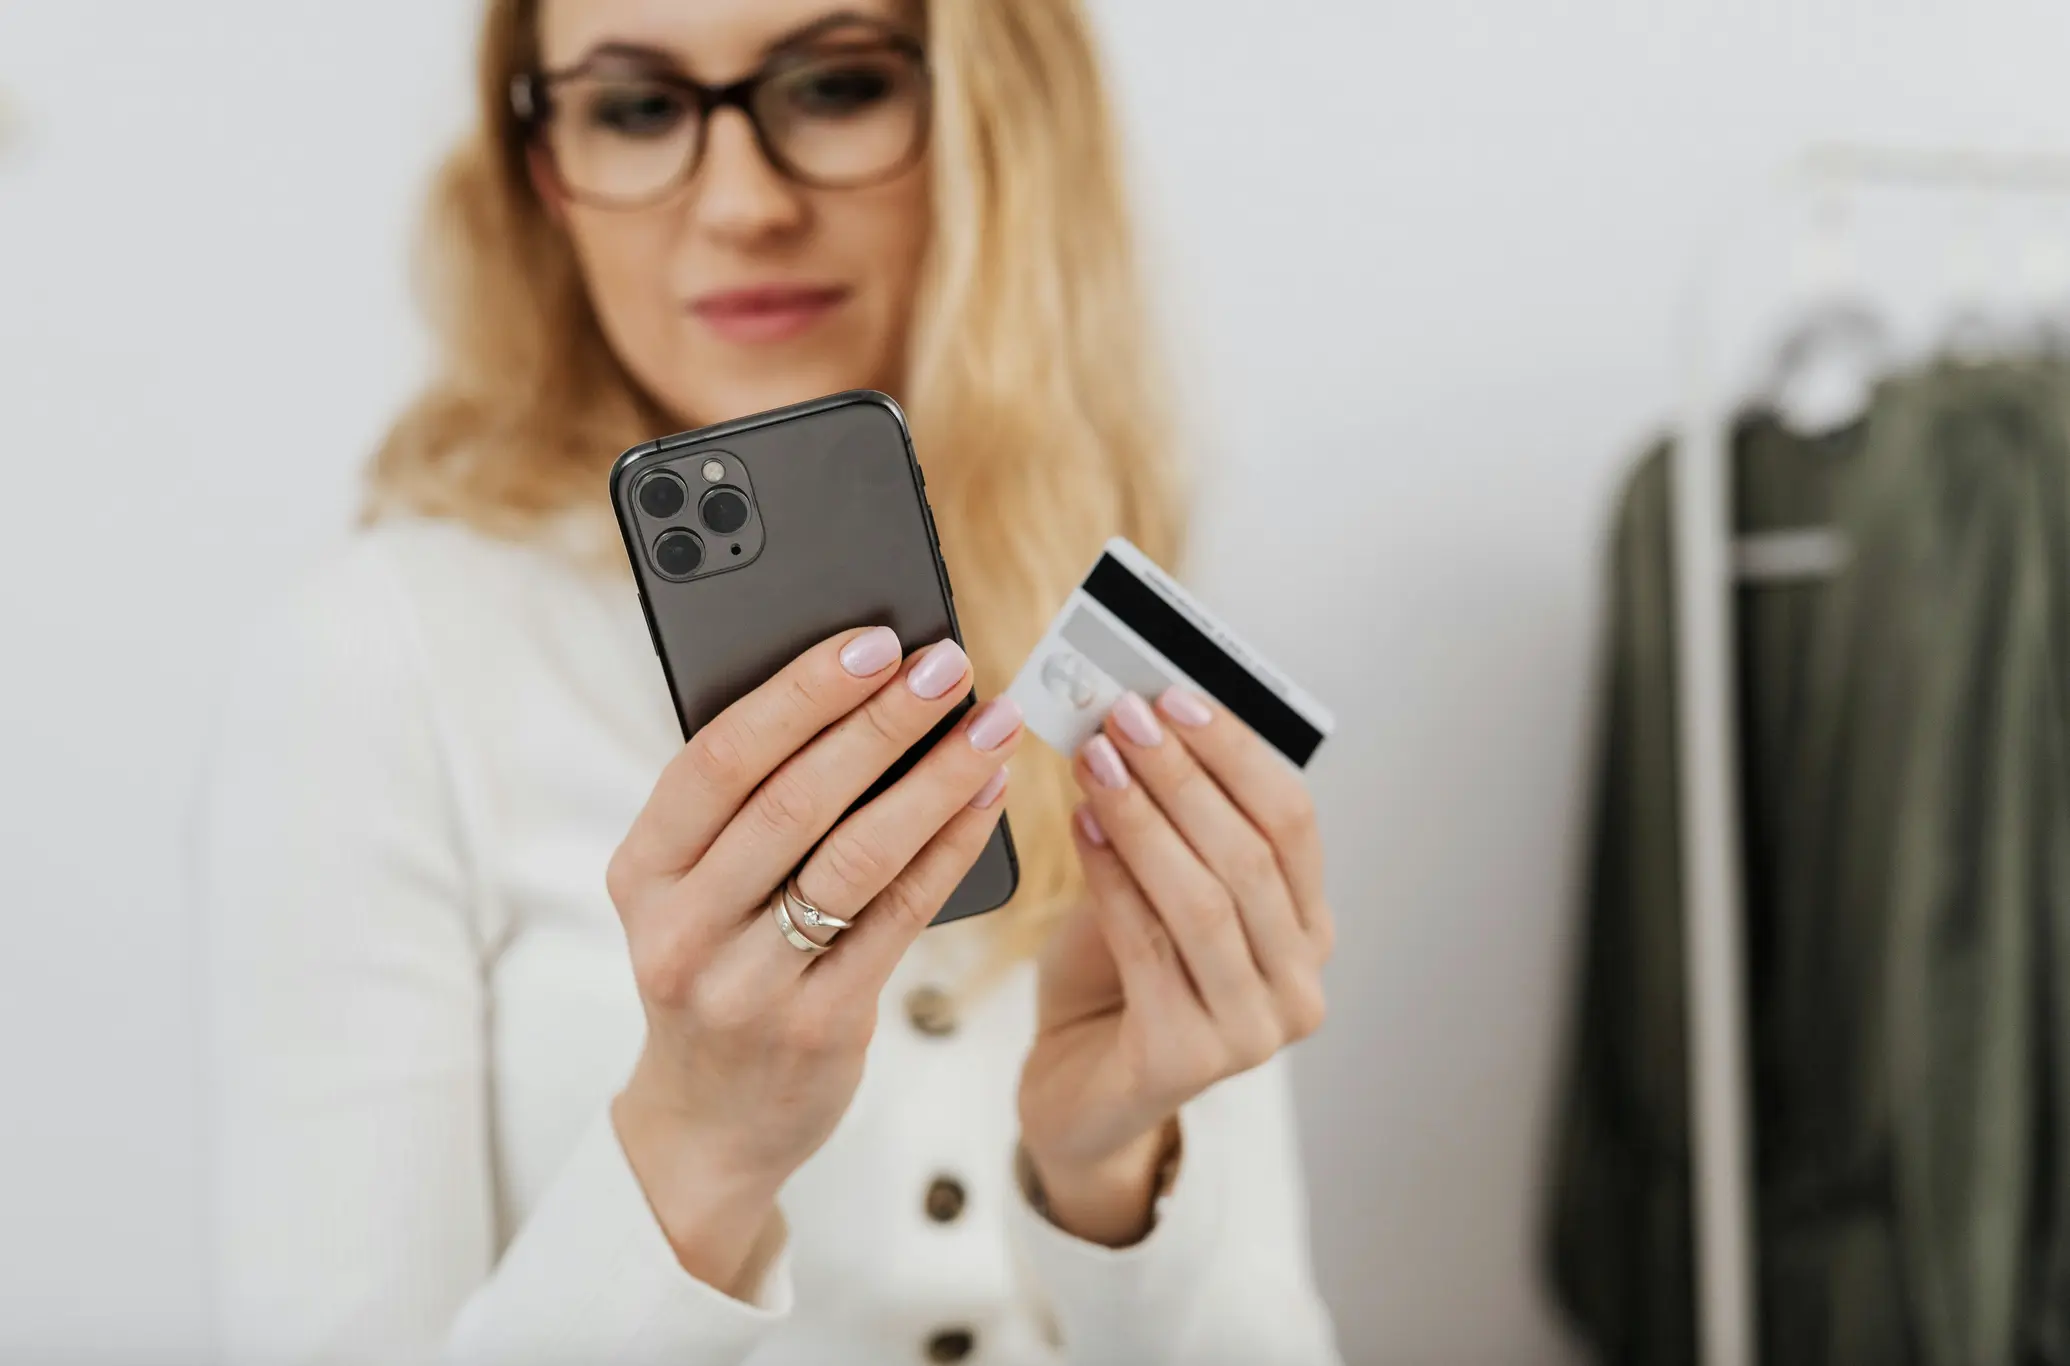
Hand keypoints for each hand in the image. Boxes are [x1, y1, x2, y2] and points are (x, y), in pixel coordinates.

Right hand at [606, 626, 1022, 1296]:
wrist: (708, 1125)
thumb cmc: (715, 970)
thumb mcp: (691, 891)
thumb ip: (743, 807)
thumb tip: (855, 686)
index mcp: (642, 871)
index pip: (717, 759)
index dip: (800, 692)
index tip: (874, 639)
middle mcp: (682, 928)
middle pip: (793, 801)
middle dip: (881, 722)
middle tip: (949, 664)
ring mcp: (748, 985)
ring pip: (855, 858)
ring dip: (934, 780)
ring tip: (991, 724)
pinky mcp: (819, 1025)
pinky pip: (898, 917)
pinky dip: (950, 847)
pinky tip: (986, 798)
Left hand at [1018, 688, 1332, 1245]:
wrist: (1082, 1091)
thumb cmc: (1122, 979)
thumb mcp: (1157, 889)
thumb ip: (1167, 825)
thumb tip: (1136, 723)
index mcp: (1308, 929)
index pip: (1292, 822)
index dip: (1236, 753)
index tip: (1176, 696)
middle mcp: (1299, 984)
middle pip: (1250, 856)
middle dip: (1183, 776)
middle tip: (1124, 717)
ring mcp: (1252, 1030)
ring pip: (1204, 900)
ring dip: (1145, 819)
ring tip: (1095, 762)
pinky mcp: (1188, 1060)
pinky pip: (1148, 947)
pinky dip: (1112, 878)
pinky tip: (1080, 827)